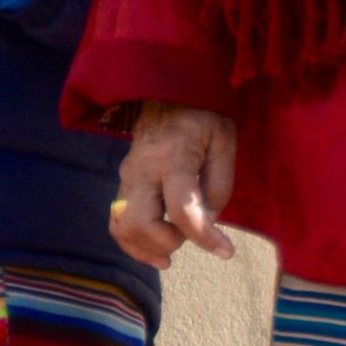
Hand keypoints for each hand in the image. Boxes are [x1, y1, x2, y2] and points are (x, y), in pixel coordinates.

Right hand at [112, 104, 239, 265]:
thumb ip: (220, 185)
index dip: (204, 237)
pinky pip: (118, 223)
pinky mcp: (121, 184)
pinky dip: (135, 243)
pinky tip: (156, 248)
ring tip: (172, 250)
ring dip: (147, 248)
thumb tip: (207, 222)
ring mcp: (126, 177)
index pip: (182, 209)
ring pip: (122, 228)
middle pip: (139, 224)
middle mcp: (143, 170)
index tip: (226, 251)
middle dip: (167, 242)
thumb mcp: (224, 142)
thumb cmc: (202, 119)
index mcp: (174, 157)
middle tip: (189, 236)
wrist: (166, 94)